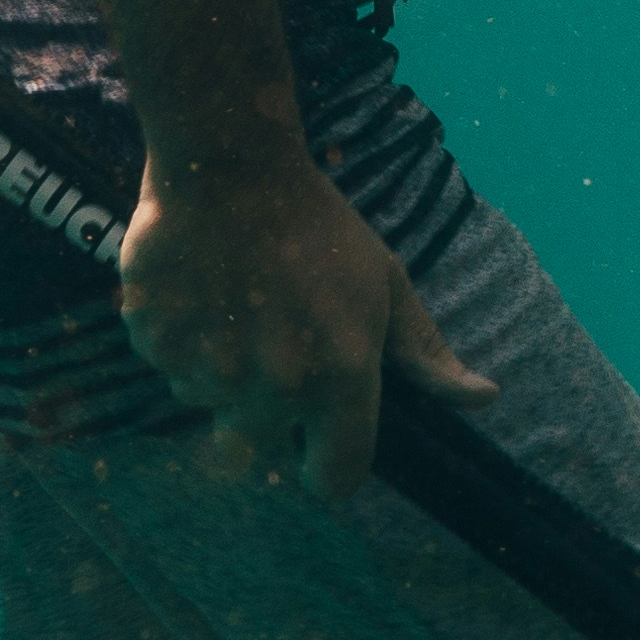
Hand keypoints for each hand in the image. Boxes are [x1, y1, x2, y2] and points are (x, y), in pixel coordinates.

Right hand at [116, 150, 491, 498]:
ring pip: (212, 406)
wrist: (225, 163)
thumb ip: (425, 353)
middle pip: (264, 444)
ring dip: (221, 376)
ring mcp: (209, 368)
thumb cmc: (316, 224)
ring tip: (234, 306)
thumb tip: (483, 400)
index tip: (318, 447)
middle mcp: (274, 386)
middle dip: (268, 412)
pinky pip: (170, 370)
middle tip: (271, 344)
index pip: (335, 476)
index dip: (328, 467)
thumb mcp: (386, 282)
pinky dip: (181, 344)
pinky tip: (199, 293)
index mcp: (340, 377)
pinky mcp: (156, 344)